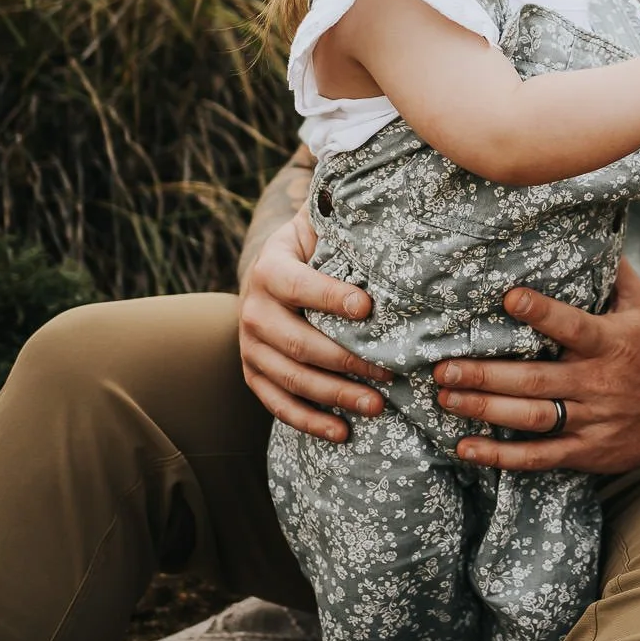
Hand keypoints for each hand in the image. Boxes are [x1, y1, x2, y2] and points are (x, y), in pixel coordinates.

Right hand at [238, 208, 388, 441]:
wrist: (272, 268)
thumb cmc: (312, 246)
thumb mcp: (317, 226)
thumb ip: (339, 221)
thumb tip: (382, 207)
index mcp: (269, 270)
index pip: (299, 286)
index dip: (331, 297)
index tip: (369, 308)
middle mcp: (252, 310)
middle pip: (299, 343)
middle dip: (347, 360)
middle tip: (390, 373)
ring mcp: (249, 346)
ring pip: (291, 378)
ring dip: (335, 396)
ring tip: (377, 406)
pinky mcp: (253, 373)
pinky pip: (277, 403)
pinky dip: (309, 421)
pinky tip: (343, 433)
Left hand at [434, 258, 639, 471]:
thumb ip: (614, 273)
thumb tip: (589, 225)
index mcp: (611, 342)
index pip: (573, 326)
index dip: (542, 313)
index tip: (508, 298)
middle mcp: (599, 382)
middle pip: (536, 379)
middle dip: (486, 374)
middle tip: (443, 367)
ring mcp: (592, 421)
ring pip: (532, 418)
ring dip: (485, 409)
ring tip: (447, 397)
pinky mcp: (587, 452)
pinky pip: (539, 457)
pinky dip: (502, 457)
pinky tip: (467, 447)